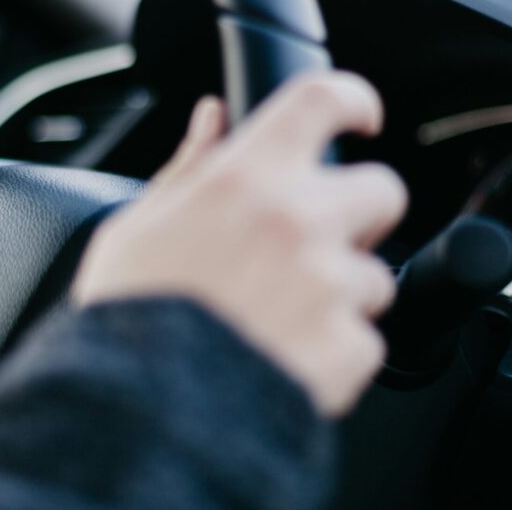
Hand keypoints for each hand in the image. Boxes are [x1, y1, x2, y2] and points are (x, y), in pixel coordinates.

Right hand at [72, 71, 406, 415]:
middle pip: (383, 190)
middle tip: (318, 244)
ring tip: (281, 322)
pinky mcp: (347, 348)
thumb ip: (189, 166)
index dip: (354, 100)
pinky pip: (365, 342)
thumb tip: (213, 117)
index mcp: (246, 178)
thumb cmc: (128, 317)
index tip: (361, 118)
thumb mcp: (138, 225)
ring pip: (375, 277)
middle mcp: (298, 220)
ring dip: (341, 296)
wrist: (136, 412)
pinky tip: (286, 362)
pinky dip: (335, 355)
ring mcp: (328, 285)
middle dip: (361, 215)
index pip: (324, 100)